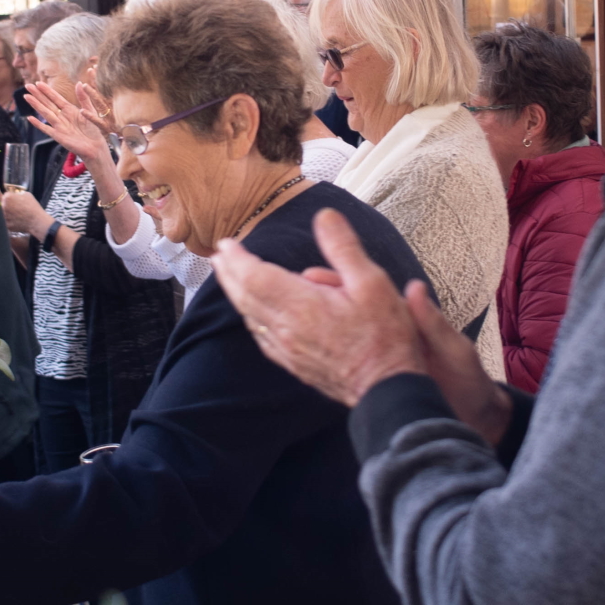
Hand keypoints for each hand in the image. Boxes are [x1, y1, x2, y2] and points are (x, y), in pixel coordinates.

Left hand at [0, 188, 48, 234]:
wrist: (37, 221)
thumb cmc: (33, 207)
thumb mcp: (26, 194)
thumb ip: (17, 193)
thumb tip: (14, 194)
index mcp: (7, 197)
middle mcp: (3, 206)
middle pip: (0, 202)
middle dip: (5, 202)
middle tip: (14, 206)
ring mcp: (4, 216)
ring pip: (1, 211)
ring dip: (7, 211)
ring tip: (17, 214)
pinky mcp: (6, 225)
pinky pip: (5, 220)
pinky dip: (10, 219)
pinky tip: (17, 220)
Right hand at [22, 79, 114, 177]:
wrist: (96, 147)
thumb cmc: (94, 130)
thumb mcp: (90, 110)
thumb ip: (84, 97)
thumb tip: (79, 83)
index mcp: (69, 110)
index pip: (55, 98)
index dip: (47, 90)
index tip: (38, 83)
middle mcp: (62, 117)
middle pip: (47, 103)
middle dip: (37, 95)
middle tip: (27, 85)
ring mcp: (59, 126)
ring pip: (45, 113)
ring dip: (36, 105)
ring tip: (26, 96)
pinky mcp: (58, 136)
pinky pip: (46, 129)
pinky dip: (38, 124)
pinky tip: (30, 118)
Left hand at [213, 209, 506, 442]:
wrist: (386, 388)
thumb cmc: (383, 336)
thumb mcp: (372, 282)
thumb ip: (343, 248)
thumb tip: (324, 216)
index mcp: (300, 305)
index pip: (254, 275)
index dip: (237, 258)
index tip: (226, 244)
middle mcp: (286, 329)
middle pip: (246, 297)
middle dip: (229, 274)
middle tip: (218, 256)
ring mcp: (287, 350)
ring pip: (251, 318)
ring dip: (238, 295)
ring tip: (230, 279)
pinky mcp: (294, 365)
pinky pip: (262, 338)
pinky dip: (252, 319)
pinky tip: (254, 316)